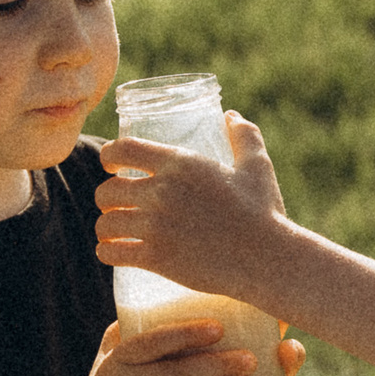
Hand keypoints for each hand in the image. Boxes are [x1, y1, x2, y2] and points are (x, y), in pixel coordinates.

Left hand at [97, 113, 288, 304]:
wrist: (268, 259)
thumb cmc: (264, 212)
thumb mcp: (257, 166)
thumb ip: (244, 136)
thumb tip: (230, 115)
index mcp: (181, 163)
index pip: (123, 149)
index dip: (109, 156)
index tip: (110, 166)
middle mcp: (163, 191)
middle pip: (107, 190)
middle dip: (107, 199)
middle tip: (117, 206)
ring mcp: (157, 226)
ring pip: (106, 224)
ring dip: (106, 227)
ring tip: (114, 231)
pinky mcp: (156, 258)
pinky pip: (112, 253)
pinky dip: (107, 252)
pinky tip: (112, 252)